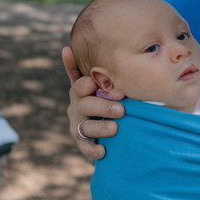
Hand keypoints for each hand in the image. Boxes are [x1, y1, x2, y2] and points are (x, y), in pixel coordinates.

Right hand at [63, 45, 124, 160]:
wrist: (115, 123)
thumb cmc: (114, 96)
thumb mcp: (113, 82)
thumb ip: (112, 70)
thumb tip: (102, 49)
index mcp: (83, 89)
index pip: (79, 83)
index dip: (88, 84)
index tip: (101, 85)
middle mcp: (77, 106)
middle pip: (84, 104)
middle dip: (102, 106)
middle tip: (121, 109)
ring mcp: (79, 124)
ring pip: (84, 126)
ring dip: (100, 127)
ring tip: (115, 129)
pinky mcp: (83, 142)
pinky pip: (85, 146)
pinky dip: (93, 149)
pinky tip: (104, 150)